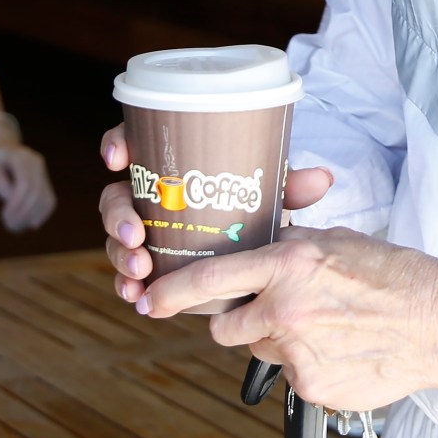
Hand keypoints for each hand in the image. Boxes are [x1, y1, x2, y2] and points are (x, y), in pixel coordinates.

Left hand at [0, 137, 55, 232]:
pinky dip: (41, 214)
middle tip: (9, 227)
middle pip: (37, 193)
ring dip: (32, 217)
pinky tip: (29, 224)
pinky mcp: (44, 181)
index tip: (3, 216)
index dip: (16, 204)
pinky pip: (49, 201)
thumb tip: (11, 200)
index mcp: (21, 156)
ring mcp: (43, 171)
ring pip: (46, 199)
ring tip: (16, 228)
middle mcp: (37, 162)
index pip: (25, 184)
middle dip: (24, 214)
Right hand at [98, 124, 331, 300]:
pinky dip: (127, 283)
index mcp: (172, 166)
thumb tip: (321, 179)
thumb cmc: (254, 206)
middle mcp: (152, 196)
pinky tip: (135, 294)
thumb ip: (290, 187)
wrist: (257, 249)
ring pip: (118, 237)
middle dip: (118, 217)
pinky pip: (128, 272)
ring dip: (121, 255)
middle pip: (116, 196)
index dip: (118, 145)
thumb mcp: (269, 194)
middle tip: (137, 236)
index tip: (117, 158)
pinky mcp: (150, 263)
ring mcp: (146, 231)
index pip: (135, 143)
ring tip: (141, 271)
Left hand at [146, 228, 437, 411]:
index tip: (149, 299)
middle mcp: (286, 310)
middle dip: (239, 321)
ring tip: (324, 328)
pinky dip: (307, 366)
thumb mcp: (334, 241)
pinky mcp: (312, 388)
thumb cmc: (394, 275)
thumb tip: (250, 251)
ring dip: (277, 342)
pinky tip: (340, 351)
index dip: (171, 292)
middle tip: (273, 311)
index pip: (210, 279)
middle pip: (225, 327)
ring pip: (259, 352)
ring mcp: (297, 354)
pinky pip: (290, 377)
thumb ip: (286, 248)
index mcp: (288, 265)